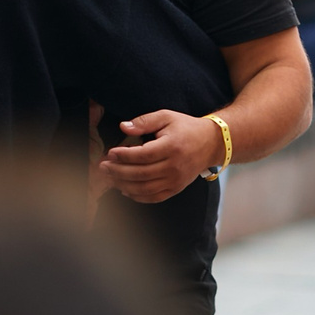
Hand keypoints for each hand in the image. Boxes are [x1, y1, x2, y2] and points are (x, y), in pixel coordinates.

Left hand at [101, 110, 224, 203]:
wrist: (211, 143)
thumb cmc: (186, 128)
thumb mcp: (166, 117)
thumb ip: (144, 121)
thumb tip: (124, 127)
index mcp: (172, 147)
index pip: (143, 155)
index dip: (124, 156)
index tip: (110, 153)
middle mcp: (174, 166)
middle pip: (141, 174)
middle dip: (118, 171)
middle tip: (103, 167)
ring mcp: (176, 180)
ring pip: (145, 188)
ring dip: (124, 185)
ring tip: (110, 178)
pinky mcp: (176, 188)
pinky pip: (154, 197)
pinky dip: (138, 196)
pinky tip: (125, 190)